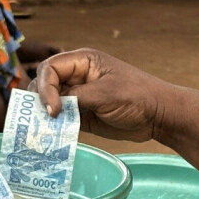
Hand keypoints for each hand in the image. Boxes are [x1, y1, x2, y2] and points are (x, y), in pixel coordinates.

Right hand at [29, 48, 172, 141]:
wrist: (158, 116)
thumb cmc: (137, 96)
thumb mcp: (106, 94)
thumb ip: (77, 98)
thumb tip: (53, 107)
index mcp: (83, 61)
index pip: (50, 68)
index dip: (45, 87)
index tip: (53, 109)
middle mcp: (77, 76)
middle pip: (45, 84)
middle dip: (40, 101)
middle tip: (44, 120)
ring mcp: (78, 96)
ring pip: (51, 103)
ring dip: (45, 116)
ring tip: (44, 130)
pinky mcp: (82, 114)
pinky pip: (62, 119)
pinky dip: (55, 127)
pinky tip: (53, 136)